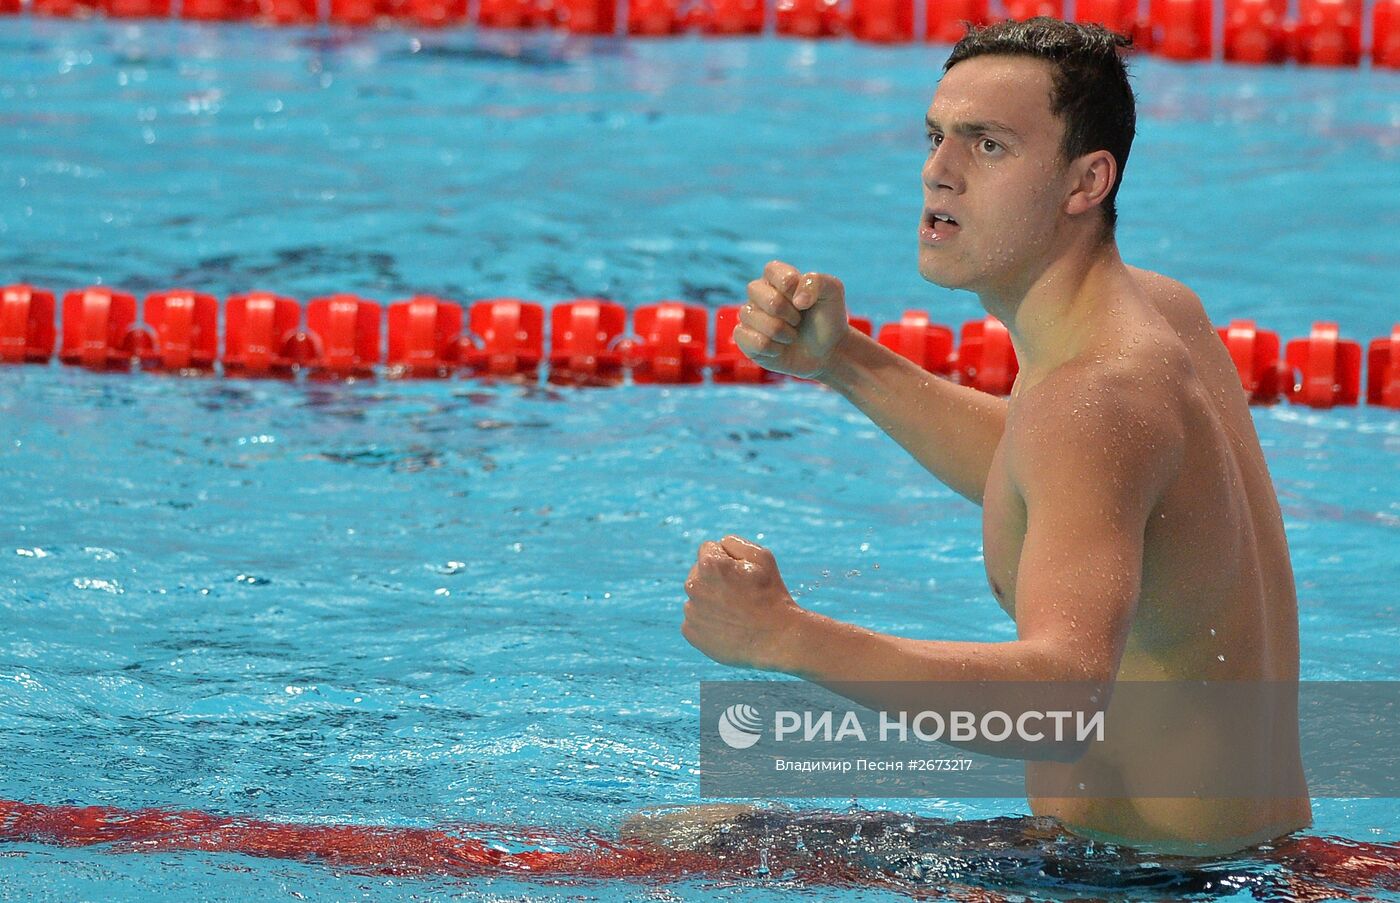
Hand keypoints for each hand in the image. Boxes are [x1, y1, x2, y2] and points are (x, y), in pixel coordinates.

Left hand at [681, 535, 802, 671]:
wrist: (776, 638)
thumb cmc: (771, 595)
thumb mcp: (762, 557)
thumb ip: (734, 542)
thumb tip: (717, 546)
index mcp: (709, 564)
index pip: (708, 550)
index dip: (728, 561)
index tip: (741, 576)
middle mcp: (693, 586)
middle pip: (699, 574)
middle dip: (716, 580)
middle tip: (740, 596)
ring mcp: (690, 611)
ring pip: (698, 598)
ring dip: (711, 601)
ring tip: (736, 614)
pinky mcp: (690, 632)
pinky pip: (695, 620)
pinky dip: (707, 623)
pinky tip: (728, 627)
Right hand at [736, 261, 849, 380]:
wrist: (827, 350)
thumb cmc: (827, 317)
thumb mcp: (832, 291)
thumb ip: (815, 282)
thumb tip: (797, 300)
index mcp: (776, 276)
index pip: (771, 270)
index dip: (790, 287)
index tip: (806, 300)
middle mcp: (759, 293)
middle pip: (756, 292)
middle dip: (786, 310)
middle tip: (798, 319)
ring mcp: (750, 316)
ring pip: (752, 317)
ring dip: (782, 331)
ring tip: (792, 335)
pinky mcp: (745, 339)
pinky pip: (752, 340)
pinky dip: (773, 348)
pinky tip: (781, 348)